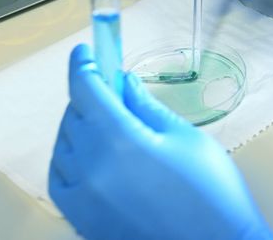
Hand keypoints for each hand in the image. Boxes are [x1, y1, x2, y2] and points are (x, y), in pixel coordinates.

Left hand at [49, 44, 272, 239]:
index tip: (86, 51)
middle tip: (112, 89)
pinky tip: (90, 155)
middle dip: (90, 96)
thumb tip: (124, 85)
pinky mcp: (81, 221)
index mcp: (119, 141)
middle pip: (74, 115)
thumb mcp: (187, 139)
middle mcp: (91, 169)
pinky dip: (69, 158)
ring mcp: (82, 199)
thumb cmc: (211, 195)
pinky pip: (61, 178)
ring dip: (80, 126)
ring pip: (64, 145)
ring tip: (109, 124)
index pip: (86, 89)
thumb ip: (147, 107)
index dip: (84, 64)